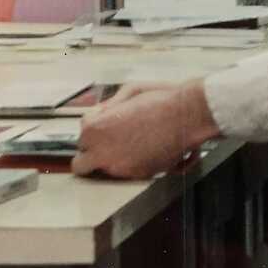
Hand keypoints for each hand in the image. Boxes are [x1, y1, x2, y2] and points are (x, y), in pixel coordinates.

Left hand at [71, 80, 220, 179]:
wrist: (187, 116)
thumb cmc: (161, 101)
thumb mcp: (128, 92)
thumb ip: (109, 106)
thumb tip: (104, 113)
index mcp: (95, 130)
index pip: (80, 137)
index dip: (93, 130)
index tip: (104, 124)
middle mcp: (103, 153)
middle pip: (82, 164)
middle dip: (92, 155)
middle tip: (106, 144)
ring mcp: (120, 168)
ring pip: (106, 170)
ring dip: (113, 158)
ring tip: (131, 143)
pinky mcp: (139, 175)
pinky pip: (127, 172)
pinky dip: (132, 163)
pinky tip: (144, 148)